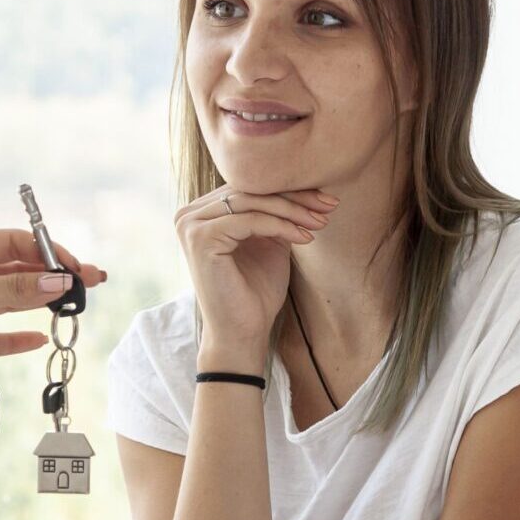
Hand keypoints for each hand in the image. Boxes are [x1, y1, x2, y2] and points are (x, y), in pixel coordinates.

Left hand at [0, 229, 106, 393]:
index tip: (75, 267)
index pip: (15, 243)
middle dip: (53, 276)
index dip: (48, 253)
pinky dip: (18, 339)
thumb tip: (59, 282)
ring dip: (41, 302)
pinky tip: (39, 338)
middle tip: (88, 282)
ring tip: (73, 304)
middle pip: (19, 271)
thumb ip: (18, 289)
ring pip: (12, 301)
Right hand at [173, 185, 333, 366]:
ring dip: (292, 211)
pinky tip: (305, 238)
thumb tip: (303, 185)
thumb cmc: (255, 293)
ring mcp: (190, 225)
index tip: (326, 200)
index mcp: (202, 213)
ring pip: (251, 203)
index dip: (290, 192)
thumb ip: (274, 213)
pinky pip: (249, 221)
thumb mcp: (269, 243)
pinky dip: (281, 226)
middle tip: (330, 205)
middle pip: (250, 192)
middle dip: (295, 198)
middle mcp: (188, 214)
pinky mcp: (199, 238)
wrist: (241, 334)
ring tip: (321, 222)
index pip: (249, 190)